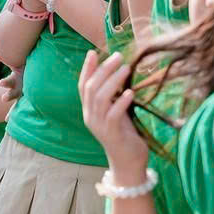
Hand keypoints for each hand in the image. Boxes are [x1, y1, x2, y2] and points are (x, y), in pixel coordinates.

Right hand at [79, 52, 149, 176]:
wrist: (128, 162)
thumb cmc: (126, 134)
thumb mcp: (118, 111)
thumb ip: (114, 96)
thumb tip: (120, 73)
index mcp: (89, 111)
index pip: (83, 86)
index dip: (87, 69)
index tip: (93, 52)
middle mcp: (90, 117)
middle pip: (91, 88)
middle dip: (103, 69)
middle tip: (119, 56)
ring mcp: (99, 126)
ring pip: (100, 99)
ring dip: (113, 81)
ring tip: (126, 68)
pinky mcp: (111, 134)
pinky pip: (113, 115)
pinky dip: (121, 102)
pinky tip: (130, 92)